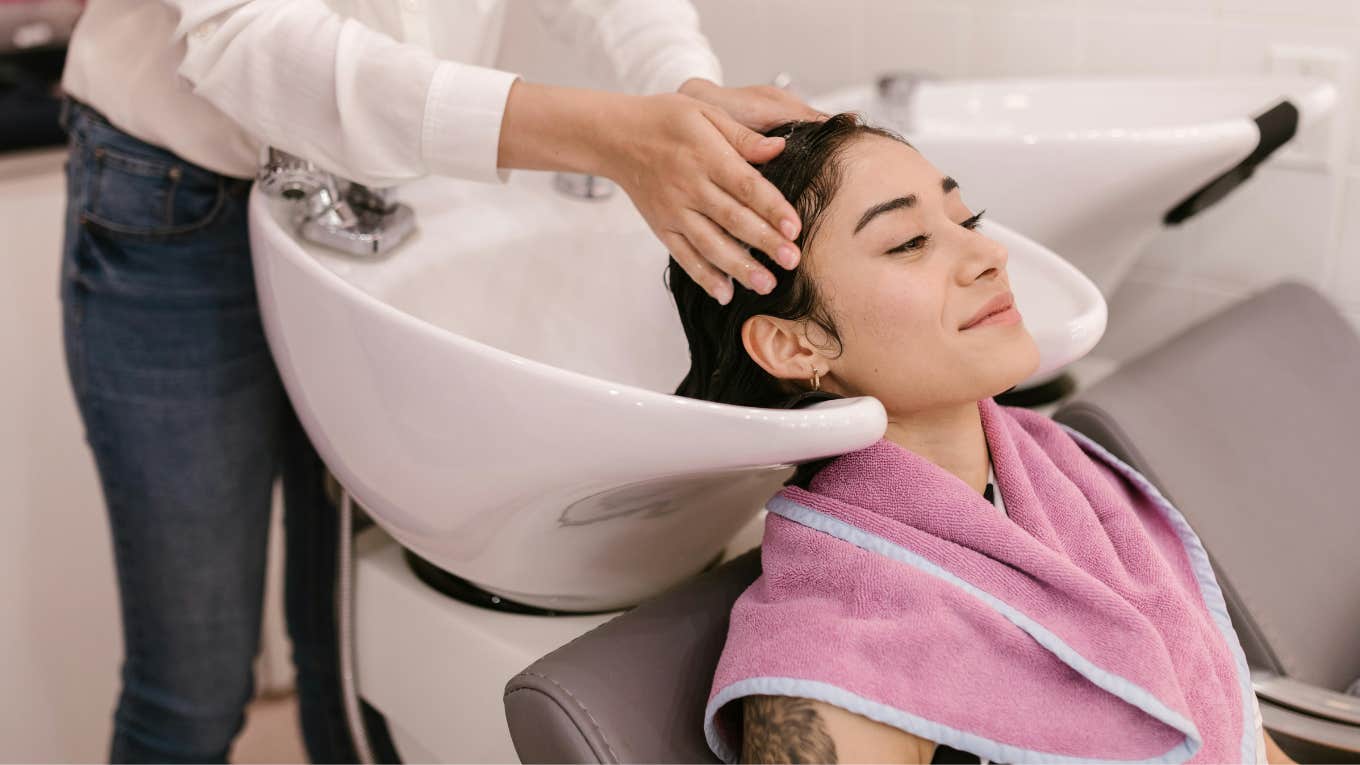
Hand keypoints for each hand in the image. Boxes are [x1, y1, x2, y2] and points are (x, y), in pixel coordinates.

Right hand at [498, 81, 804, 302]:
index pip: (745, 185)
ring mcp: (673, 211)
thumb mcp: (705, 112)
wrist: (615, 137)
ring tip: (766, 285)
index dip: (771, 208)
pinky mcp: (661, 227)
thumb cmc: (665, 120)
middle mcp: (689, 186)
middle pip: (732, 219)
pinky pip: (684, 256)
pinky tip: (725, 294)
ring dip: (739, 267)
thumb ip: (742, 135)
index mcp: (706, 156)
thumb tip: (779, 149)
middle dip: (764, 242)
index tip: (794, 227)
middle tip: (792, 260)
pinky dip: (703, 276)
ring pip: (710, 244)